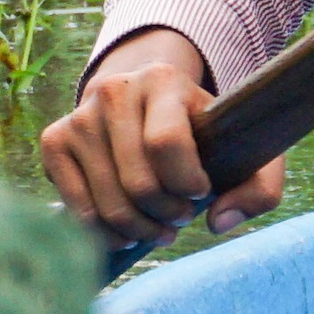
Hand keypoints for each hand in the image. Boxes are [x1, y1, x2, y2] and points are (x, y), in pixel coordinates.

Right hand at [39, 28, 281, 248]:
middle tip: (180, 217)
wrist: (145, 101)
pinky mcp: (54, 140)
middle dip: (166, 215)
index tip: (201, 192)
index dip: (187, 182)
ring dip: (139, 229)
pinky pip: (76, 208)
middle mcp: (114, 91)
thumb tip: (218, 223)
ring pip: (107, 202)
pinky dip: (104, 233)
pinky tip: (125, 230)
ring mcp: (79, 115)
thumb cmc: (201, 133)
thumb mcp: (244, 149)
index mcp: (163, 80)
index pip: (166, 143)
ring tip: (157, 227)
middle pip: (138, 182)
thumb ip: (259, 189)